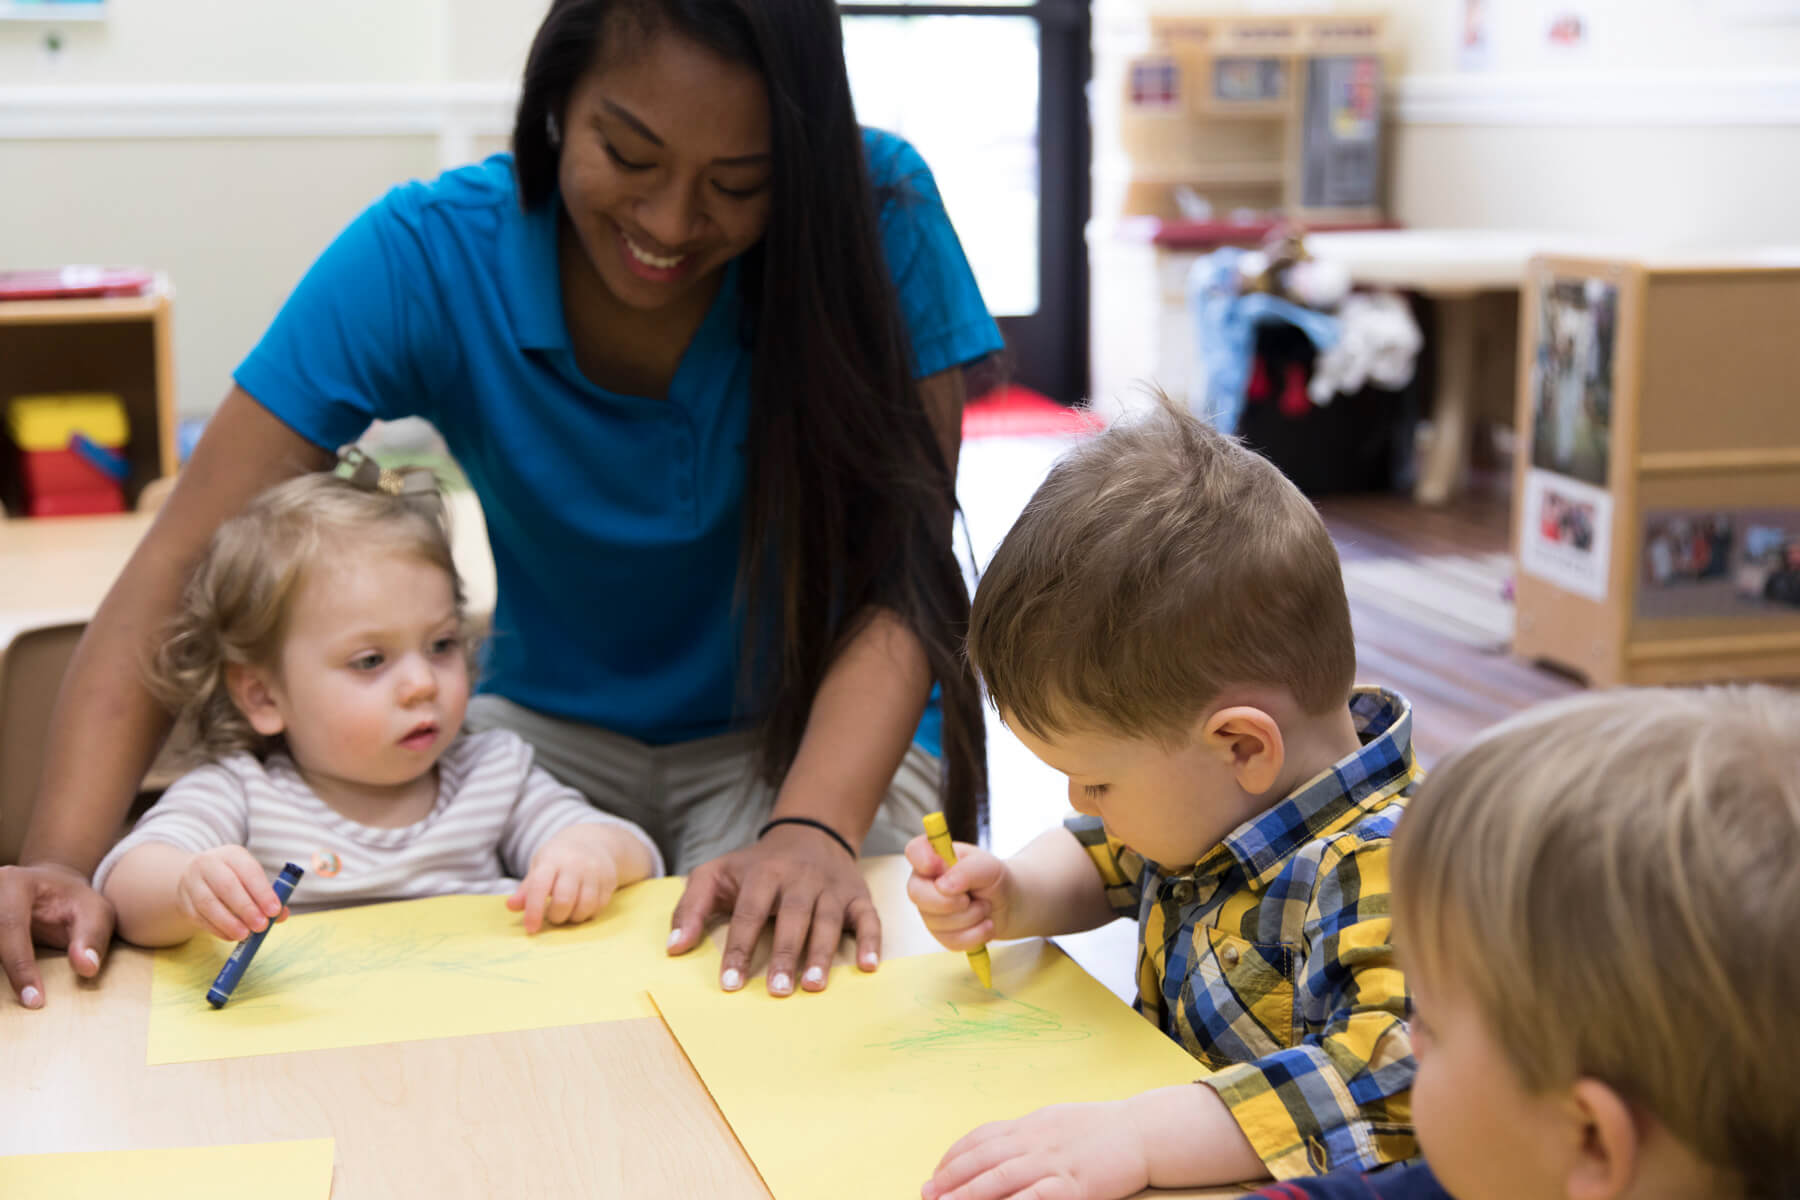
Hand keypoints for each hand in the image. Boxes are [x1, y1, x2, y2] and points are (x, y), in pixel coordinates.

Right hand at [0, 862, 114, 1008]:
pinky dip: (0, 970)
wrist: (50, 889)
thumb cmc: (75, 902)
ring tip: (19, 999)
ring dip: (0, 973)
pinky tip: (8, 989)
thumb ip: (92, 937)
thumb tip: (86, 967)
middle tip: (28, 1004)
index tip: (34, 1001)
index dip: (19, 966)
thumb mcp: (95, 913)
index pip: (9, 926)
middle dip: (3, 972)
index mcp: (14, 883)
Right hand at [177, 847, 286, 941]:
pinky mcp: (184, 902)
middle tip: (261, 926)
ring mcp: (192, 882)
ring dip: (229, 922)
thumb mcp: (250, 877)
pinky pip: (199, 917)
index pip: (249, 870)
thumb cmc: (233, 878)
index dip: (263, 892)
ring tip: (245, 935)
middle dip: (246, 908)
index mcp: (232, 854)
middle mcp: (208, 864)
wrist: (196, 876)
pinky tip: (231, 936)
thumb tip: (282, 915)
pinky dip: (217, 929)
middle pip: (226, 886)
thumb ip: (268, 894)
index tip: (274, 911)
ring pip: (208, 903)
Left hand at [507, 823, 625, 933]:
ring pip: (584, 906)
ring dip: (573, 918)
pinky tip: (582, 908)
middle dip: (556, 916)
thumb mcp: (540, 866)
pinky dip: (588, 914)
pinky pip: (599, 907)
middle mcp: (575, 864)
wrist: (594, 841)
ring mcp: (595, 871)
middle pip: (564, 900)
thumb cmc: (560, 858)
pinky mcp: (610, 880)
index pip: (540, 887)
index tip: (531, 928)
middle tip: (553, 916)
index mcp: (552, 859)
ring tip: (568, 913)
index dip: (534, 911)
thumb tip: (511, 907)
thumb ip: (527, 888)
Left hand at [667, 823, 875, 996]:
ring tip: (813, 986)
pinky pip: (869, 918)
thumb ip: (690, 906)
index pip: (749, 913)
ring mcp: (832, 888)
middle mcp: (800, 879)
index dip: (739, 949)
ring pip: (829, 920)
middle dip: (786, 954)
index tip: (730, 984)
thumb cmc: (757, 865)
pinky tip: (868, 967)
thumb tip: (673, 948)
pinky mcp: (858, 896)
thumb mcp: (716, 873)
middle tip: (777, 991)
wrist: (810, 832)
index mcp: (763, 874)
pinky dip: (872, 942)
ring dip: (822, 953)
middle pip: (793, 917)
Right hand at [904, 833, 1013, 951]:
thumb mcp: (988, 867)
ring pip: (937, 922)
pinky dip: (975, 934)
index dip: (921, 858)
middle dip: (949, 901)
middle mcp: (926, 883)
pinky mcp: (942, 934)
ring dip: (971, 917)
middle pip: (917, 894)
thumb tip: (942, 887)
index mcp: (934, 858)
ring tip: (984, 907)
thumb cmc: (995, 879)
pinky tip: (985, 924)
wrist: (1011, 905)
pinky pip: (951, 940)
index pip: (914, 851)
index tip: (937, 866)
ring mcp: (930, 911)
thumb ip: (966, 871)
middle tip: (971, 898)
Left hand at [922, 1099, 1149, 1199]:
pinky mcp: (1074, 1184)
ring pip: (1001, 1178)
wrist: (1142, 1131)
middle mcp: (1035, 1141)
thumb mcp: (1057, 1122)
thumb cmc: (1101, 1128)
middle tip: (927, 1194)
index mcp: (1030, 1125)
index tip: (935, 1174)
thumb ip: (1028, 1135)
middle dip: (951, 1178)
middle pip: (983, 1158)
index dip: (954, 1156)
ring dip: (968, 1194)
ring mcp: (1053, 1162)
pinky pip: (1036, 1196)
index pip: (981, 1138)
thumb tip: (998, 1145)